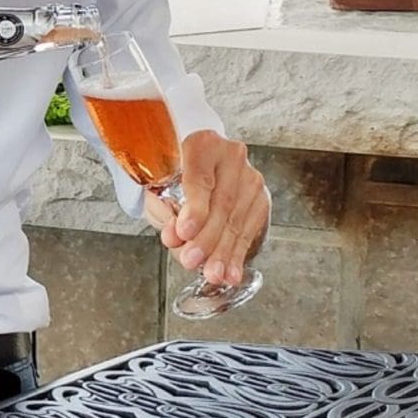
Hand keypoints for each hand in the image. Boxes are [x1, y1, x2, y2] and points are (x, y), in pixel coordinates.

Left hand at [146, 130, 266, 287]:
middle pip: (221, 202)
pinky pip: (250, 230)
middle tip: (191, 260)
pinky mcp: (260, 198)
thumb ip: (162, 209)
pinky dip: (238, 254)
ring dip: (224, 252)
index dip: (194, 208)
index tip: (184, 232)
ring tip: (212, 273)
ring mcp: (250, 177)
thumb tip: (175, 237)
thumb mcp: (157, 184)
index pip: (200, 178)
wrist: (196, 162)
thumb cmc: (173, 172)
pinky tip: (231, 271)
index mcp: (201, 144)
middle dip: (206, 238)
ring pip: (237, 219)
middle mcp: (231, 156)